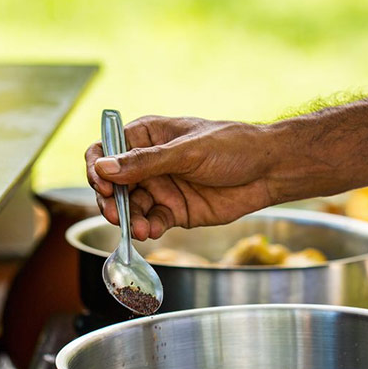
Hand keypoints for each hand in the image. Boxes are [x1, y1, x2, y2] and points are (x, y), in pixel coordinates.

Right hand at [86, 116, 275, 239]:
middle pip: (114, 184)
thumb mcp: (188, 151)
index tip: (105, 184)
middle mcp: (149, 164)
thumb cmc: (233, 147)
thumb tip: (104, 167)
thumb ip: (146, 162)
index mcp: (147, 137)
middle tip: (114, 213)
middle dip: (111, 199)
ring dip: (128, 219)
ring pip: (131, 207)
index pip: (106, 150)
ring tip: (137, 229)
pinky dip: (147, 228)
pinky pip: (152, 222)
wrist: (269, 171)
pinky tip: (150, 232)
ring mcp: (162, 188)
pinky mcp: (176, 211)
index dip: (98, 167)